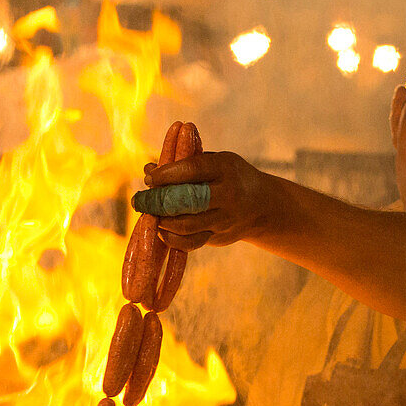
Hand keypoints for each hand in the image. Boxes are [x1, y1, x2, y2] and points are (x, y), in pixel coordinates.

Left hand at [142, 151, 272, 250]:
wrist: (263, 206)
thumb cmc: (231, 177)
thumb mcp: (216, 162)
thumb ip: (185, 164)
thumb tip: (148, 168)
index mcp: (226, 169)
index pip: (192, 169)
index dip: (166, 174)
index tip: (149, 177)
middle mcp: (228, 195)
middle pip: (186, 200)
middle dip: (158, 201)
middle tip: (141, 200)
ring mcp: (225, 220)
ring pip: (185, 224)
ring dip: (162, 220)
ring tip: (150, 214)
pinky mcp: (219, 238)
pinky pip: (190, 243)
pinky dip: (171, 238)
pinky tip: (162, 229)